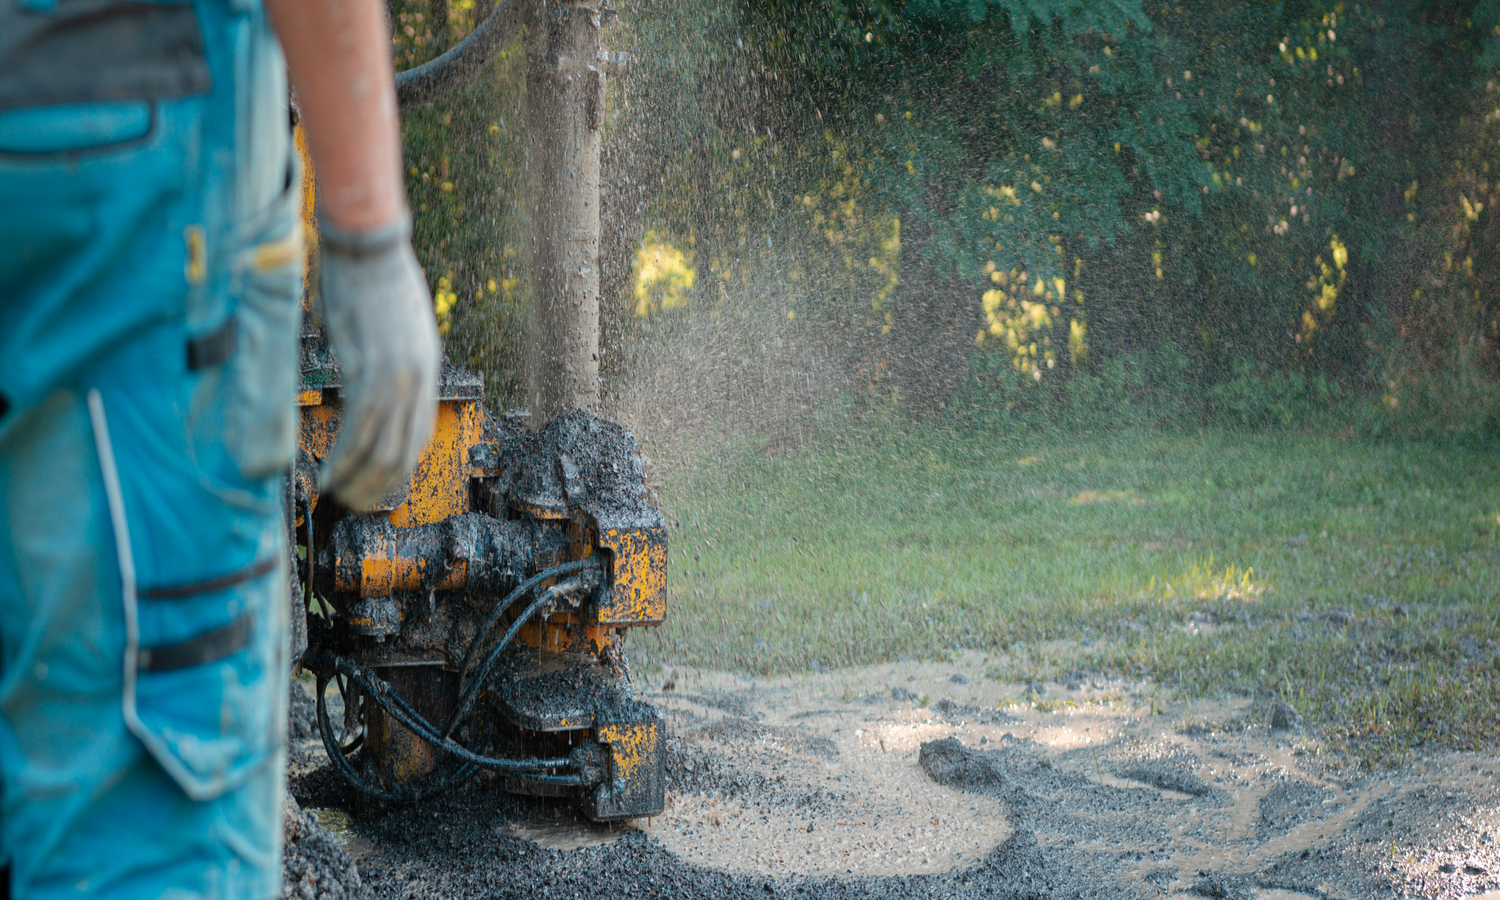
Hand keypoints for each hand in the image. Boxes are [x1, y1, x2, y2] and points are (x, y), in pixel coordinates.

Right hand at [317, 212, 439, 510]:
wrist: (369, 245)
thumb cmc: (376, 280)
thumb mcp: (399, 328)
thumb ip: (393, 361)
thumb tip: (372, 387)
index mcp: (427, 370)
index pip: (418, 437)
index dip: (397, 470)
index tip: (375, 487)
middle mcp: (418, 379)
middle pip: (403, 452)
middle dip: (378, 486)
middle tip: (353, 502)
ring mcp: (396, 376)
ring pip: (381, 447)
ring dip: (359, 480)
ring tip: (337, 495)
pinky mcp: (369, 368)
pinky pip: (359, 428)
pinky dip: (344, 458)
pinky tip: (330, 473)